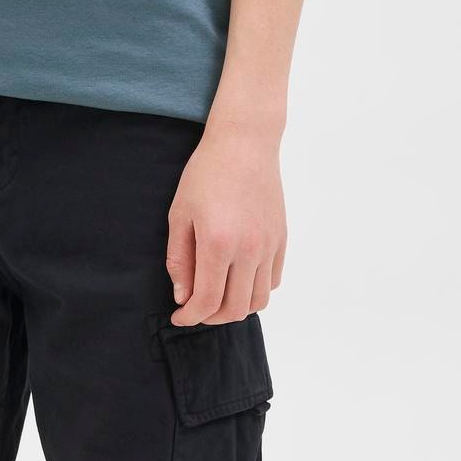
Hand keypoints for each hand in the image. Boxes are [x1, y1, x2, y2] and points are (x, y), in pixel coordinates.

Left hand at [165, 121, 285, 324]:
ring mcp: (269, 246)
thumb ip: (179, 258)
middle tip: (196, 309)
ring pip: (258, 301)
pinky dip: (255, 290)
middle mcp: (248, 250)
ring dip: (236, 308)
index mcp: (217, 244)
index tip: (179, 316)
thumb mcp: (180, 213)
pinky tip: (238, 279)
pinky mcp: (281, 239)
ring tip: (218, 297)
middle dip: (211, 317)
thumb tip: (183, 296)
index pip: (206, 301)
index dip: (190, 316)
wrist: (244, 143)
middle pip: (235, 309)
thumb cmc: (206, 173)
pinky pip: (272, 281)